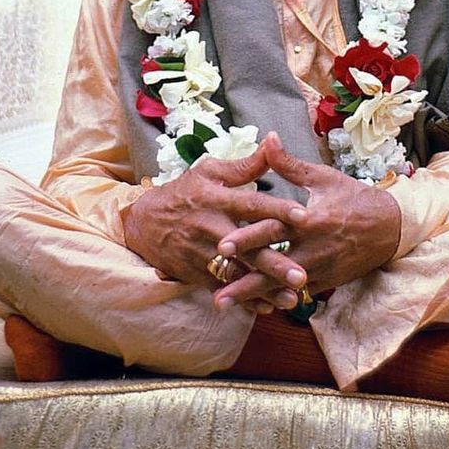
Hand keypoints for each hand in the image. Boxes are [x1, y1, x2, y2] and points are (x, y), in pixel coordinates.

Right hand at [121, 141, 307, 301]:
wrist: (144, 222)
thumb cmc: (184, 192)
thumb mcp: (209, 172)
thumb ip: (245, 164)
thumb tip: (273, 142)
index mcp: (218, 200)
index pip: (252, 205)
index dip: (278, 210)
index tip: (304, 217)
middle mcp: (212, 229)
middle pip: (248, 247)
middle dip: (275, 263)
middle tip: (302, 275)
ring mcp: (203, 254)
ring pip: (238, 273)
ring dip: (265, 287)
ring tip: (292, 298)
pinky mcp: (197, 273)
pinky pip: (223, 288)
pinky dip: (244, 299)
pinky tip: (267, 306)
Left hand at [212, 133, 400, 309]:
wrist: (390, 228)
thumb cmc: (354, 198)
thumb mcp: (323, 177)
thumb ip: (289, 164)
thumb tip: (267, 138)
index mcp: (309, 220)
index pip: (273, 229)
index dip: (247, 237)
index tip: (221, 245)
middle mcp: (312, 249)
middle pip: (272, 266)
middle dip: (243, 278)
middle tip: (215, 288)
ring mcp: (319, 269)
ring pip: (279, 286)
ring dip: (251, 295)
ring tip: (222, 302)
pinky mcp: (324, 283)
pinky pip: (294, 294)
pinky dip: (271, 299)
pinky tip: (248, 306)